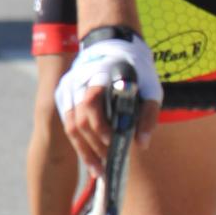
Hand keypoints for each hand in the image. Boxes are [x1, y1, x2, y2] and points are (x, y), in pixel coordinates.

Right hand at [55, 31, 161, 165]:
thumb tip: (142, 144)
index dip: (101, 127)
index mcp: (99, 76)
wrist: (114, 44)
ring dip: (85, 151)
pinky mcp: (64, 95)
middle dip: (94, 146)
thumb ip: (148, 115)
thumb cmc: (136, 68)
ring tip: (99, 170)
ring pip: (70, 127)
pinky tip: (92, 160)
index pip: (91, 105)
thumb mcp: (151, 87)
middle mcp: (77, 82)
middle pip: (79, 121)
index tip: (114, 143)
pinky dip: (80, 144)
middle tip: (110, 165)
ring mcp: (68, 89)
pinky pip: (68, 125)